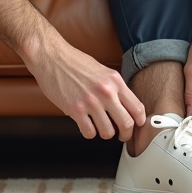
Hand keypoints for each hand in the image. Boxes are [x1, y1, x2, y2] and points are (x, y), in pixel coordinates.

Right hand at [25, 33, 145, 140]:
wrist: (51, 57)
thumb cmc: (74, 62)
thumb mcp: (102, 70)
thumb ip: (114, 87)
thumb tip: (123, 105)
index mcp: (115, 80)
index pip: (137, 107)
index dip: (140, 121)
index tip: (137, 125)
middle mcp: (106, 92)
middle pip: (126, 123)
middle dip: (126, 134)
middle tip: (122, 135)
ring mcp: (91, 102)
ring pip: (108, 132)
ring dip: (105, 134)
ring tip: (101, 128)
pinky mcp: (75, 110)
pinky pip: (89, 132)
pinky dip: (89, 133)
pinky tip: (86, 125)